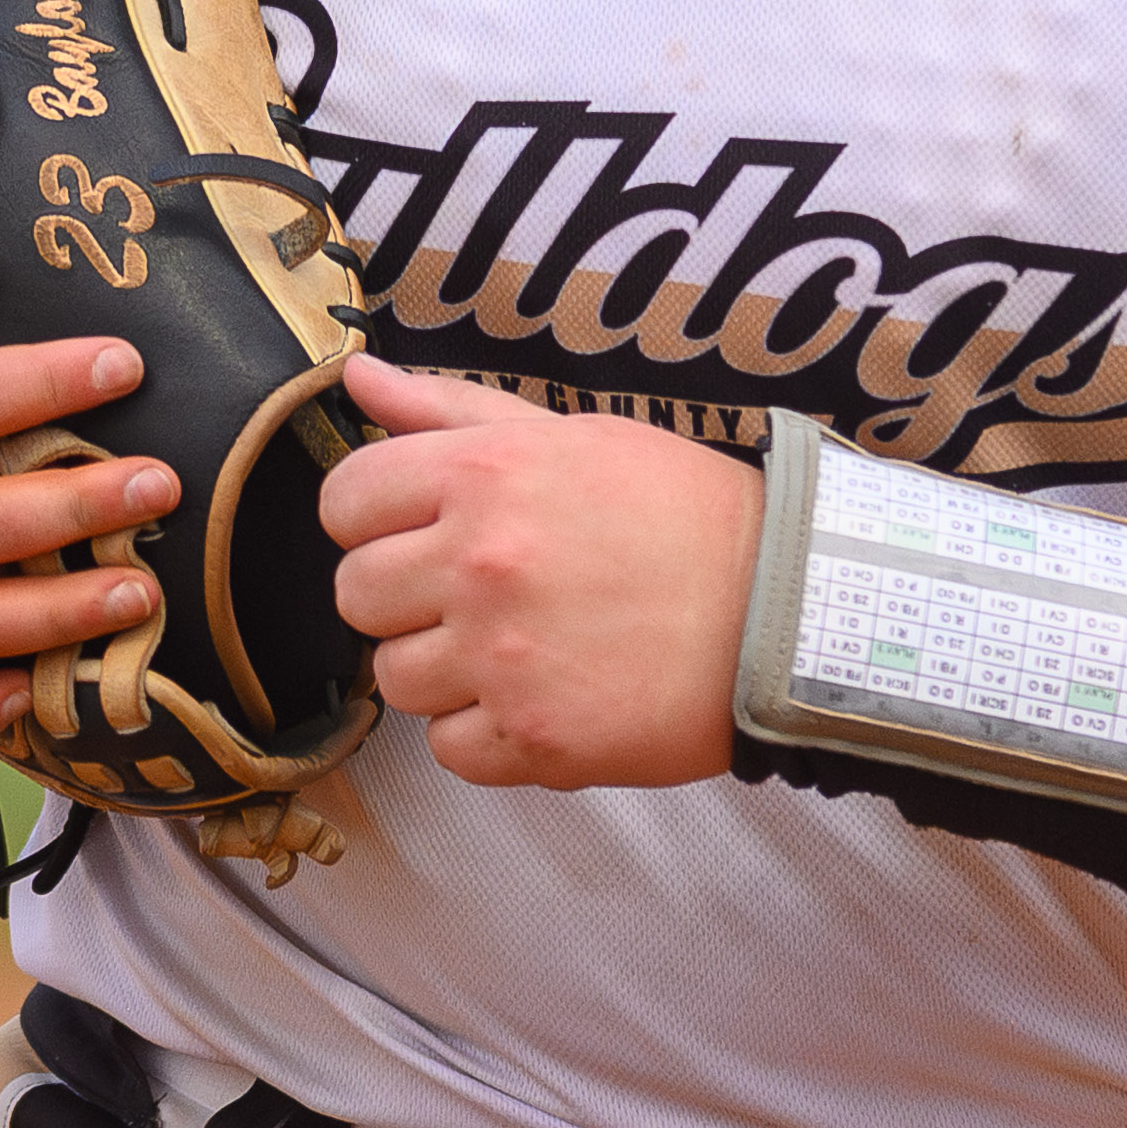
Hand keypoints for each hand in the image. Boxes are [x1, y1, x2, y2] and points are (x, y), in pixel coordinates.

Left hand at [319, 361, 763, 788]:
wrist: (783, 608)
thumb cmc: (681, 514)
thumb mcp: (569, 435)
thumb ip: (450, 410)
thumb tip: (356, 378)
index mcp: (484, 474)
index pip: (343, 501)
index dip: (372, 518)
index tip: (418, 531)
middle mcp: (480, 564)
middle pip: (357, 595)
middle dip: (404, 596)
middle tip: (479, 593)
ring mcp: (503, 659)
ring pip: (396, 679)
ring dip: (445, 669)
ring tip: (522, 645)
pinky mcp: (533, 739)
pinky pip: (449, 749)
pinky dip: (487, 733)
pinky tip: (545, 693)